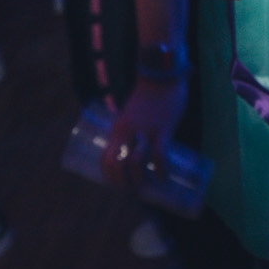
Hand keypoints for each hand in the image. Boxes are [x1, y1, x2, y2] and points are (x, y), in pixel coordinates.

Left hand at [101, 76, 187, 190]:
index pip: (105, 159)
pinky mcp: (162, 129)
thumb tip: (133, 154)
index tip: (117, 186)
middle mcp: (126, 131)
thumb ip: (130, 132)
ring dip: (138, 180)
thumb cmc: (147, 98)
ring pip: (135, 162)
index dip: (109, 177)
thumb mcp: (130, 116)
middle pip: (117, 164)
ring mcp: (144, 130)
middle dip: (123, 183)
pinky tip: (163, 177)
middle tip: (132, 192)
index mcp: (117, 129)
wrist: (161, 76)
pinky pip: (159, 154)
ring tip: (145, 189)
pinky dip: (161, 170)